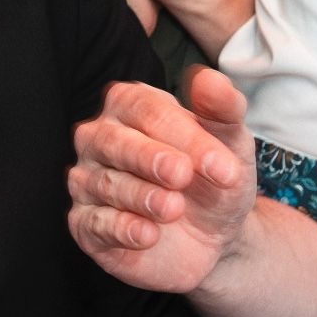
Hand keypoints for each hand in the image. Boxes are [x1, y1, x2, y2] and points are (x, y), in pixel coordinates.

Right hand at [68, 66, 256, 292]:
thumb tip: (208, 78)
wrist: (214, 239)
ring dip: (142, 196)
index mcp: (129, 106)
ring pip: (104, 183)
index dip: (182, 134)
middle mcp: (99, 138)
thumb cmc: (213, 180)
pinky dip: (120, 228)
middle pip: (113, 141)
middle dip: (149, 158)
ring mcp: (87, 181)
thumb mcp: (231, 145)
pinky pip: (93, 223)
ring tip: (175, 209)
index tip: (221, 164)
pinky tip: (149, 234)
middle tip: (182, 175)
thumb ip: (223, 109)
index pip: (145, 110)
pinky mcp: (85, 225)